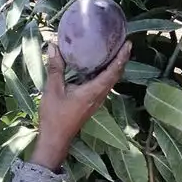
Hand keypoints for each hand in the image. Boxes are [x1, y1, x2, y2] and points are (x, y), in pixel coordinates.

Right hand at [30, 41, 131, 170]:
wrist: (56, 138)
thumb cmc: (54, 116)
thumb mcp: (53, 90)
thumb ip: (55, 68)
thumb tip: (53, 46)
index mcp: (93, 91)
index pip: (113, 72)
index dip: (122, 57)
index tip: (128, 43)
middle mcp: (99, 96)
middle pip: (116, 75)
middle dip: (121, 59)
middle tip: (123, 42)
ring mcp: (97, 100)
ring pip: (111, 80)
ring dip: (115, 66)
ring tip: (114, 50)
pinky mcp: (92, 103)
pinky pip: (104, 84)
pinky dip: (106, 73)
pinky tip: (99, 66)